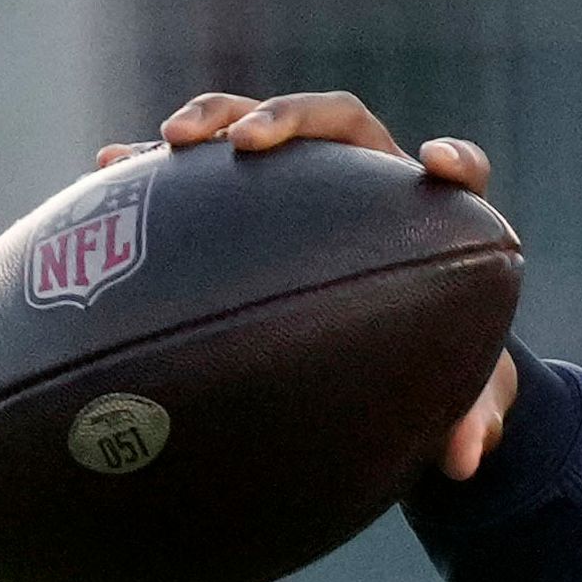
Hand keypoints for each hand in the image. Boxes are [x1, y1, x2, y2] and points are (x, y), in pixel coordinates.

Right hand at [102, 90, 519, 479]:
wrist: (382, 354)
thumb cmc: (433, 367)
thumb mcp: (461, 400)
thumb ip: (473, 422)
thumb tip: (464, 463)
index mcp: (433, 216)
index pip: (463, 170)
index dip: (456, 161)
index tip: (437, 165)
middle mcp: (369, 180)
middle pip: (337, 120)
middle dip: (290, 119)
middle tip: (246, 143)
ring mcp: (304, 178)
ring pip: (259, 121)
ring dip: (215, 118)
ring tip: (168, 143)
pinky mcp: (248, 195)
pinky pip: (199, 167)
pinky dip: (157, 163)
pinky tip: (109, 169)